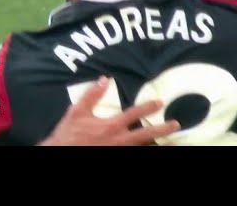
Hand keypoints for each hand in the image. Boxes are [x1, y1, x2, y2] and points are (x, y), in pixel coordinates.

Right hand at [39, 76, 179, 145]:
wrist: (61, 152)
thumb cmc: (69, 134)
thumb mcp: (77, 111)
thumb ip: (92, 95)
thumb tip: (104, 79)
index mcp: (111, 126)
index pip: (133, 114)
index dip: (148, 107)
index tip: (160, 102)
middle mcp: (119, 141)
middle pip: (146, 134)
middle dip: (162, 129)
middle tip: (176, 125)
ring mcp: (118, 151)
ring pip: (143, 148)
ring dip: (157, 144)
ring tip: (171, 142)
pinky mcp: (114, 156)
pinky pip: (135, 154)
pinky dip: (144, 150)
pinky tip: (152, 147)